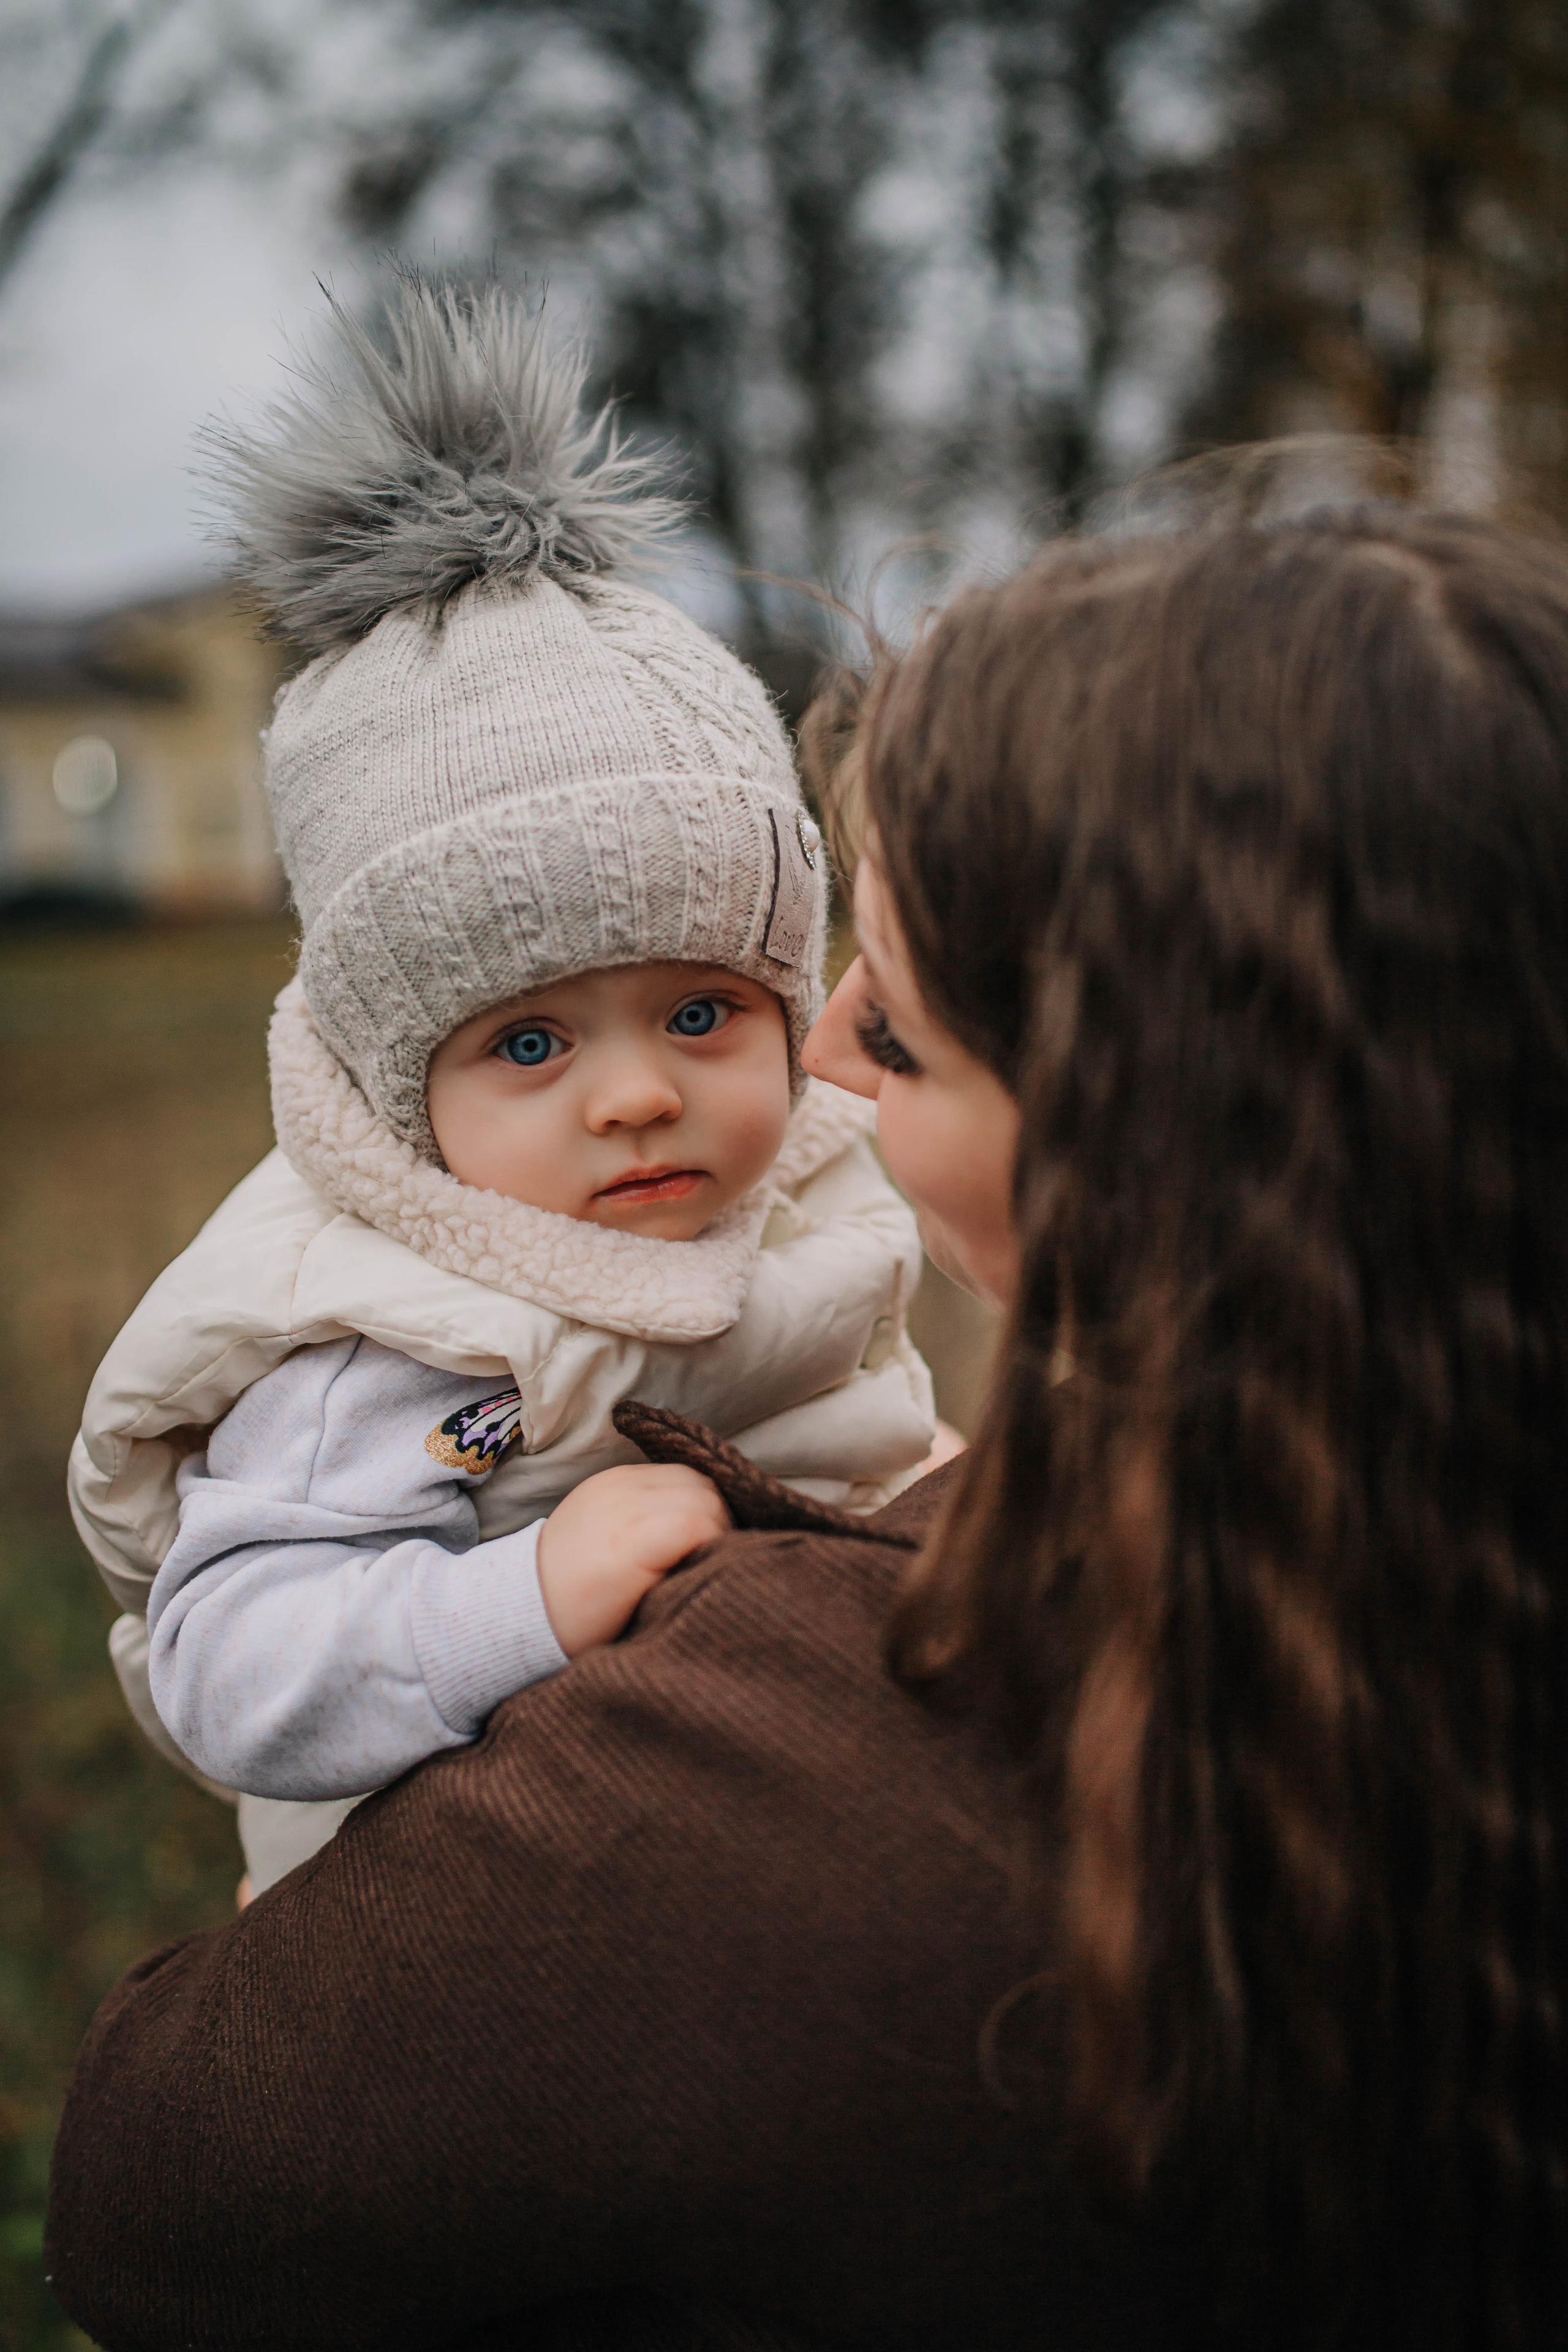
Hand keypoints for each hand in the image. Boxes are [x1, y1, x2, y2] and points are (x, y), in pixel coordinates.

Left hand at [536, 1464, 730, 1655]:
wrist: (530, 1596)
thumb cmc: (587, 1621)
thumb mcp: (643, 1615)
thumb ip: (688, 1577)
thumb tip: (726, 1558)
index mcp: (628, 1543)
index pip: (704, 1520)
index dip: (722, 1544)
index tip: (716, 1567)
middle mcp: (621, 1502)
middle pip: (704, 1491)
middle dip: (719, 1521)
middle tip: (711, 1553)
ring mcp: (613, 1482)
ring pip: (691, 1475)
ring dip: (703, 1502)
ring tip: (695, 1535)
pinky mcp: (609, 1475)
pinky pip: (666, 1471)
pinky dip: (681, 1492)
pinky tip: (673, 1518)